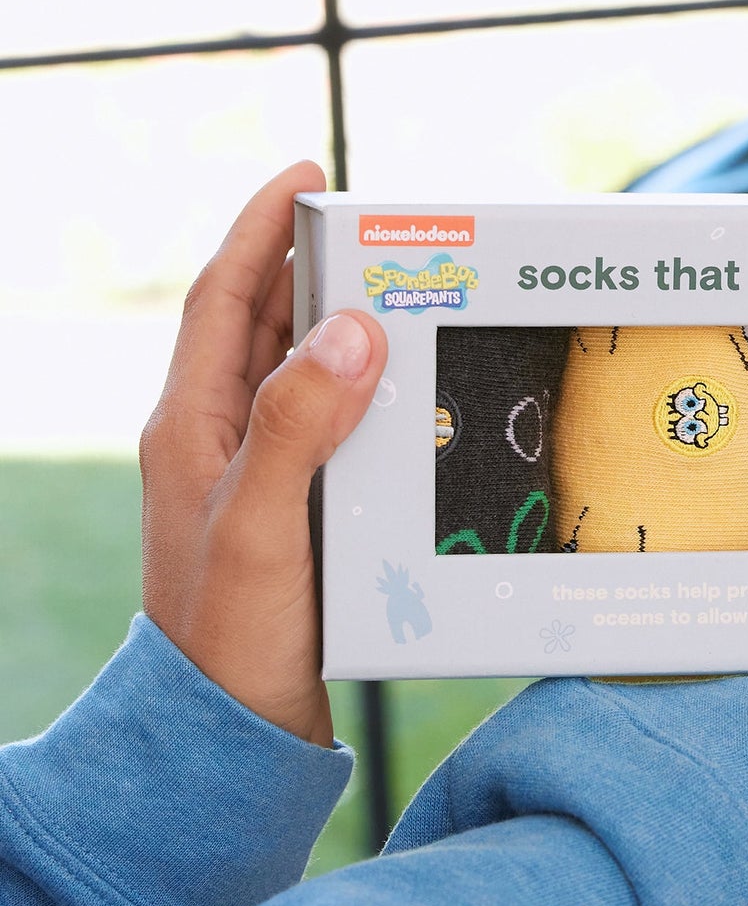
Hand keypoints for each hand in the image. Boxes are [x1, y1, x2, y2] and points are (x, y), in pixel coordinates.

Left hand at [140, 162, 387, 745]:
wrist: (230, 729)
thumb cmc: (231, 636)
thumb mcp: (262, 525)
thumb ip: (299, 425)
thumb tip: (351, 330)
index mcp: (191, 427)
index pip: (224, 300)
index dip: (261, 231)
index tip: (305, 176)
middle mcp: (216, 439)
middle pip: (259, 325)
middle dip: (307, 267)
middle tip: (372, 230)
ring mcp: (251, 475)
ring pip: (293, 373)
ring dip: (336, 325)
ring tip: (394, 292)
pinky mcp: (288, 510)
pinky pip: (323, 424)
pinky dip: (357, 392)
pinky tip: (397, 394)